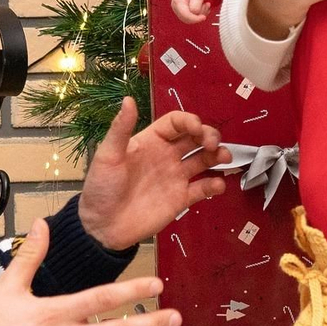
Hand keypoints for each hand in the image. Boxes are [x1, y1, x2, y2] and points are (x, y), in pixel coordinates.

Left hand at [77, 97, 229, 251]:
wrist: (102, 226)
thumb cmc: (101, 188)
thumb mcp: (108, 155)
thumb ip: (121, 128)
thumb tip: (128, 99)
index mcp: (150, 141)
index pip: (176, 123)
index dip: (190, 122)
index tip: (197, 128)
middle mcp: (166, 156)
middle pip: (195, 138)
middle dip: (209, 136)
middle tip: (214, 144)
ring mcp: (175, 177)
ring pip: (204, 160)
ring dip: (218, 156)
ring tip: (225, 158)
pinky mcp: (181, 199)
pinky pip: (203, 189)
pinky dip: (215, 185)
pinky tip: (217, 184)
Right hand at [171, 0, 210, 24]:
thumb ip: (196, 5)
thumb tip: (195, 14)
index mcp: (178, 1)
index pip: (186, 16)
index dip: (195, 19)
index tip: (203, 17)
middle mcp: (176, 7)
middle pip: (187, 19)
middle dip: (198, 16)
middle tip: (206, 6)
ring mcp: (178, 10)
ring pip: (190, 20)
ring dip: (200, 14)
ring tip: (205, 5)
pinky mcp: (182, 12)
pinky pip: (191, 18)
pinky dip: (199, 15)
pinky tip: (202, 7)